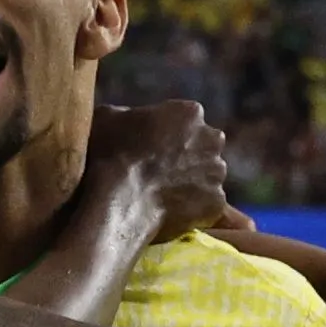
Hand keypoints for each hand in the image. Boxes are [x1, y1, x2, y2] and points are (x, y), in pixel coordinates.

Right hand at [88, 99, 238, 242]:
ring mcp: (217, 173)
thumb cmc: (109, 156)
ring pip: (208, 176)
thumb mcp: (107, 117)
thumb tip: (126, 117)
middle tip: (162, 172)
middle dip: (190, 156)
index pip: (188, 120)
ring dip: (194, 182)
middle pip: (205, 146)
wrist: (118, 203)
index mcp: (190, 113)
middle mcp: (212, 139)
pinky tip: (172, 213)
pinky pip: (208, 206)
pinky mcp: (217, 203)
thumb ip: (127, 113)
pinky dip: (195, 209)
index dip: (171, 134)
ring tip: (165, 195)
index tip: (155, 148)